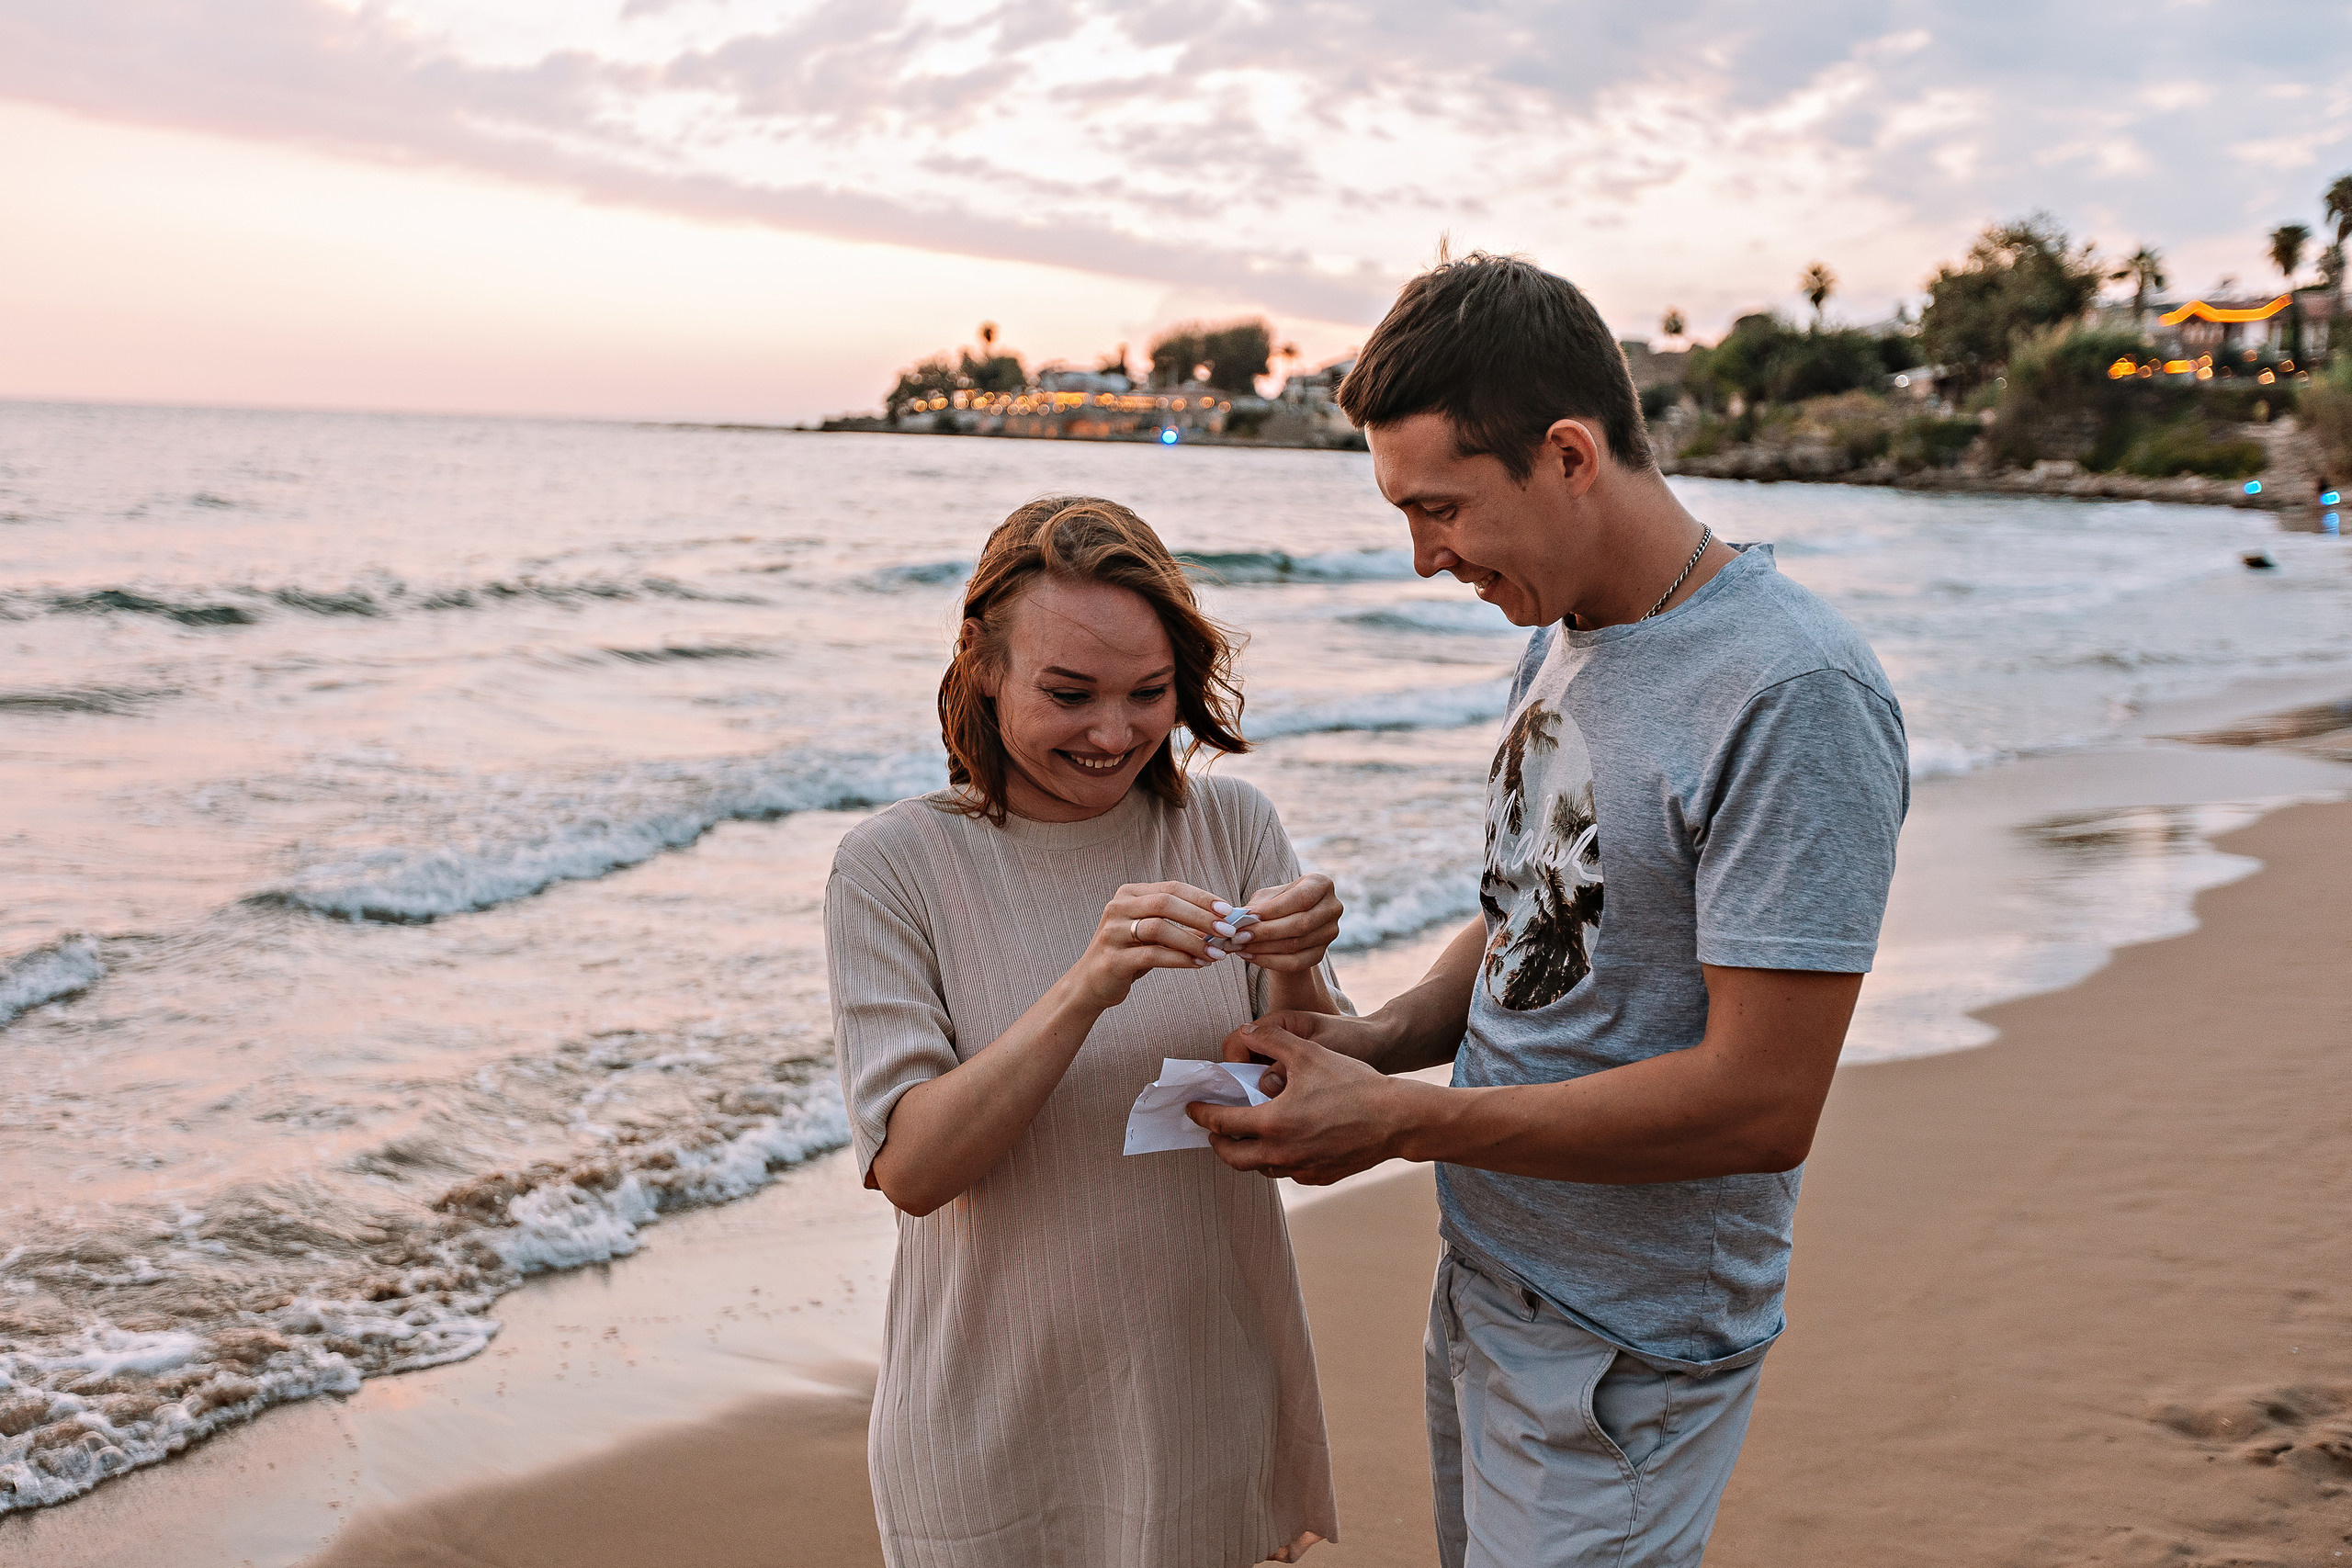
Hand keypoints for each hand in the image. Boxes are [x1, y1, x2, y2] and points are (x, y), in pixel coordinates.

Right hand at [1065, 881, 1227, 1011]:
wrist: (1091, 984)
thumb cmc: (1128, 954)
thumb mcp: (1153, 934)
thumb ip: (1180, 924)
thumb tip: (1222, 921)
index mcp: (1128, 894)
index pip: (1171, 888)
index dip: (1202, 897)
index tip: (1228, 910)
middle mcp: (1117, 908)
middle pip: (1165, 903)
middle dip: (1201, 916)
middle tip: (1227, 930)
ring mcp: (1112, 933)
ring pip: (1159, 928)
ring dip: (1193, 941)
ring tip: (1217, 953)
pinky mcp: (1113, 959)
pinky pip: (1153, 955)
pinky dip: (1180, 959)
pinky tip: (1198, 964)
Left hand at [1188, 1018, 1416, 1184]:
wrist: (1396, 1119)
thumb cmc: (1352, 1083)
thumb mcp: (1309, 1052)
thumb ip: (1272, 1039)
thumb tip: (1245, 1033)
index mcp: (1272, 1124)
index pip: (1221, 1124)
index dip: (1202, 1114)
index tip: (1192, 1109)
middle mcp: (1282, 1153)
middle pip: (1233, 1158)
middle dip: (1218, 1144)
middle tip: (1213, 1131)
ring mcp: (1301, 1169)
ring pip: (1261, 1167)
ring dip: (1249, 1153)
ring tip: (1248, 1136)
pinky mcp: (1320, 1177)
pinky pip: (1289, 1171)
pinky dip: (1278, 1159)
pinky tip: (1286, 1144)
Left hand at [1217, 873, 1340, 973]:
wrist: (1288, 924)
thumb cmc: (1276, 904)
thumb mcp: (1267, 897)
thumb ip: (1258, 906)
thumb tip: (1241, 918)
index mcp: (1321, 884)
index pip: (1301, 898)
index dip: (1274, 909)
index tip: (1247, 917)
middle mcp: (1332, 907)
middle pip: (1300, 924)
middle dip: (1266, 932)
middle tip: (1239, 936)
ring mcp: (1331, 932)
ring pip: (1296, 945)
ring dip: (1264, 948)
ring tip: (1240, 946)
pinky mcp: (1322, 953)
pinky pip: (1296, 963)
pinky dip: (1270, 962)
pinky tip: (1250, 956)